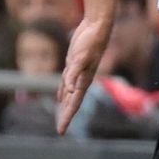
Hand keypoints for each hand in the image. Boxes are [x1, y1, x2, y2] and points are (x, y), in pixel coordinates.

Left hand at [56, 17, 111, 132]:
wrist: (98, 27)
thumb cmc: (91, 41)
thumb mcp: (79, 57)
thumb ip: (74, 73)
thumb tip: (70, 90)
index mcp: (83, 81)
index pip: (73, 104)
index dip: (67, 117)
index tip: (61, 131)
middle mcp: (81, 79)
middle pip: (72, 102)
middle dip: (66, 116)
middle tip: (61, 131)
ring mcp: (78, 72)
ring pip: (69, 94)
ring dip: (65, 106)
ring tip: (61, 117)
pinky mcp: (74, 64)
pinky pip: (67, 83)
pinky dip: (63, 92)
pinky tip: (60, 96)